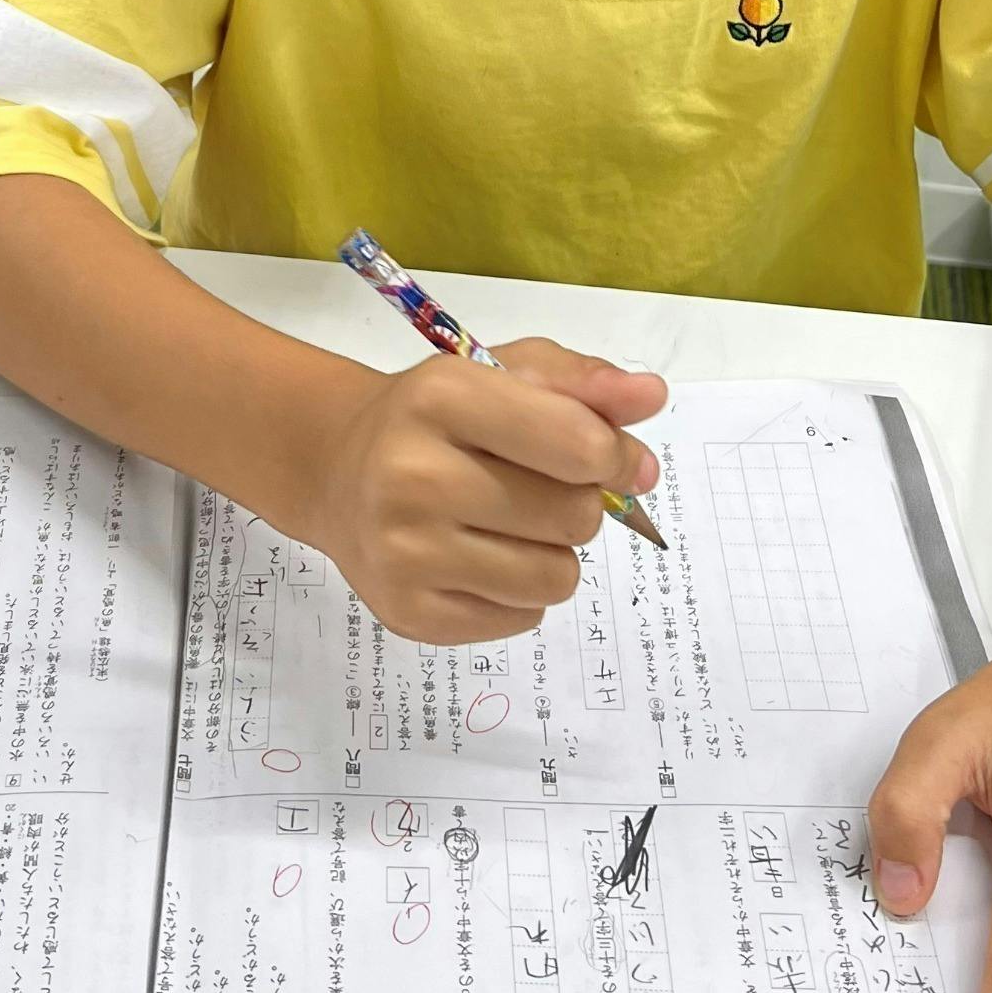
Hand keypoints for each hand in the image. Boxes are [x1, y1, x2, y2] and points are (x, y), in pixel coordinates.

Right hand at [306, 339, 664, 646]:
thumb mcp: (506, 374)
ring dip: (554, 553)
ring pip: (556, 577)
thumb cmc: (439, 419)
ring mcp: (404, 552)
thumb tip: (650, 397)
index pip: (578, 445)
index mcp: (441, 398)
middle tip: (538, 488)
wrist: (341, 473)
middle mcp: (412, 476)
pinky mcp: (409, 613)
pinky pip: (524, 618)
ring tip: (510, 526)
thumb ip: (584, 382)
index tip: (609, 456)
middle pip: (574, 517)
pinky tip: (480, 558)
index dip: (616, 456)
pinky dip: (519, 593)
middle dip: (579, 503)